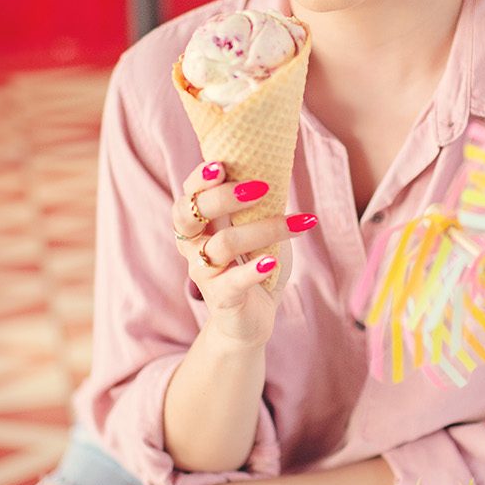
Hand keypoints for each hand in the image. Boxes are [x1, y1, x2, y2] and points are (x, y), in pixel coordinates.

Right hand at [169, 159, 319, 347]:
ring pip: (222, 244)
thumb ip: (256, 204)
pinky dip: (253, 269)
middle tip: (261, 187)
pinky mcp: (222, 298)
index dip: (199, 179)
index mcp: (197, 226)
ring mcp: (204, 273)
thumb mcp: (254, 229)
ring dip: (262, 229)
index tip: (222, 164)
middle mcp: (192, 247)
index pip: (188, 195)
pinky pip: (233, 281)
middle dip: (222, 197)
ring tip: (296, 223)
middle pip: (190, 215)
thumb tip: (278, 165)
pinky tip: (272, 260)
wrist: (249, 320)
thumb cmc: (252, 265)